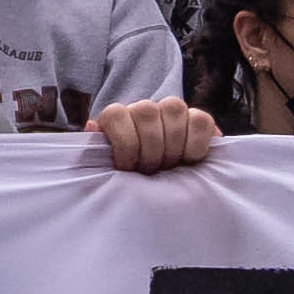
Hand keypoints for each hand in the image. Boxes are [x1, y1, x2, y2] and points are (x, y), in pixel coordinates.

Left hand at [86, 96, 222, 171]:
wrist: (158, 184)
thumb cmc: (129, 178)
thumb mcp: (108, 168)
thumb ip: (96, 149)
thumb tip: (92, 126)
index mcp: (118, 118)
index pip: (117, 113)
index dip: (124, 142)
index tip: (127, 167)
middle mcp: (144, 110)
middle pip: (146, 111)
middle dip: (149, 149)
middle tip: (150, 171)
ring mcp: (171, 111)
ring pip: (174, 109)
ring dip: (172, 145)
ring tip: (169, 168)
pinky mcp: (198, 120)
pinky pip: (201, 120)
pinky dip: (196, 143)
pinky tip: (190, 161)